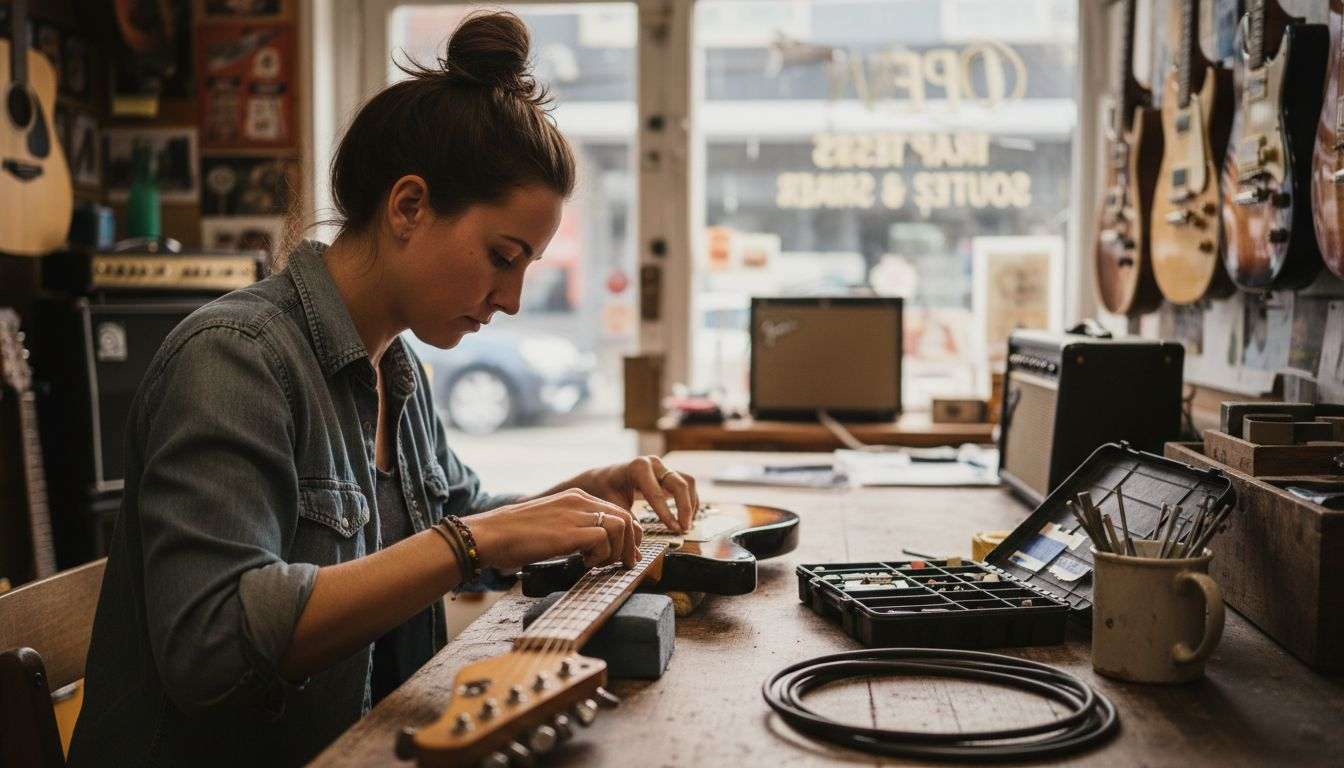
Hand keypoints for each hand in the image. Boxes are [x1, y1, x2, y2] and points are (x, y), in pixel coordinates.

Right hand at [465, 490, 641, 571]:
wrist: (489, 534)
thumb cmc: (514, 536)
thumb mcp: (552, 525)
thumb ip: (574, 530)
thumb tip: (592, 549)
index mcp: (575, 497)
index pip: (618, 511)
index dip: (627, 536)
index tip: (621, 556)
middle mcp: (579, 501)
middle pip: (626, 517)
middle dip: (629, 545)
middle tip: (619, 565)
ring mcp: (574, 514)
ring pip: (621, 525)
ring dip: (616, 551)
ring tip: (598, 564)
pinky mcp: (568, 532)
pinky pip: (603, 539)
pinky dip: (601, 556)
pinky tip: (585, 563)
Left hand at [576, 456, 698, 533]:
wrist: (603, 477)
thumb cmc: (605, 491)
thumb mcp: (612, 506)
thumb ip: (627, 524)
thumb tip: (638, 553)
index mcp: (638, 468)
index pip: (658, 494)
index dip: (667, 514)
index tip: (674, 530)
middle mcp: (653, 463)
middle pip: (680, 484)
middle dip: (684, 508)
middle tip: (683, 529)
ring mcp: (662, 466)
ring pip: (687, 482)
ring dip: (690, 504)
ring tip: (686, 524)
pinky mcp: (668, 472)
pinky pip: (687, 484)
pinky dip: (690, 500)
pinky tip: (686, 517)